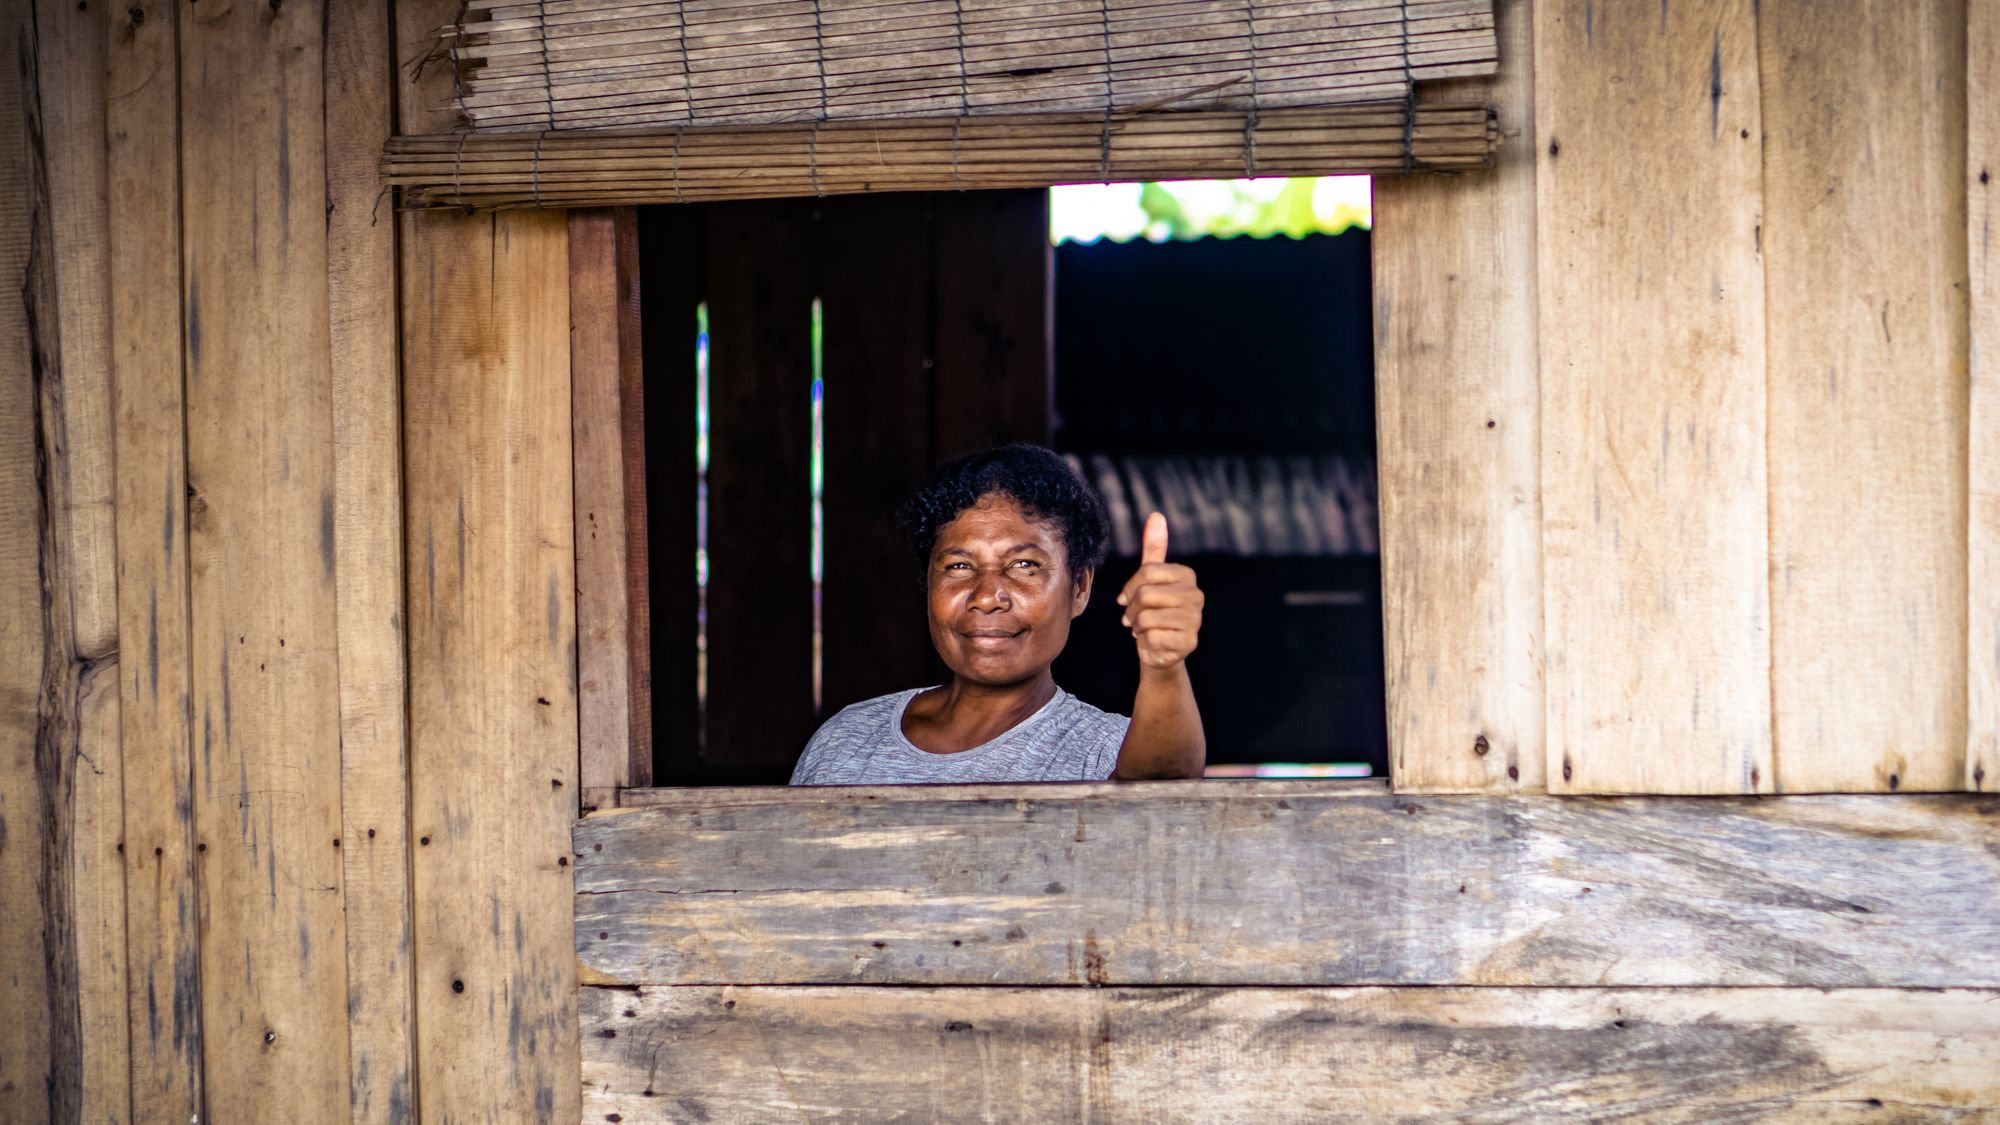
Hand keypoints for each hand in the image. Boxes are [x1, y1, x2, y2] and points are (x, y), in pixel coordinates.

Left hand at [1116, 512, 1202, 670]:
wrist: (1161, 649)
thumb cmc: (1154, 610)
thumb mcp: (1151, 579)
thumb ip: (1154, 548)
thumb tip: (1156, 515)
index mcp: (1188, 576)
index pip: (1147, 572)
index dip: (1130, 587)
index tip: (1128, 597)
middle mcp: (1196, 596)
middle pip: (1145, 595)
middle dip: (1131, 609)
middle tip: (1134, 616)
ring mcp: (1195, 620)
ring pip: (1146, 617)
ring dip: (1136, 626)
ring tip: (1144, 628)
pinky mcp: (1188, 642)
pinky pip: (1151, 637)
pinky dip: (1144, 641)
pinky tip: (1153, 641)